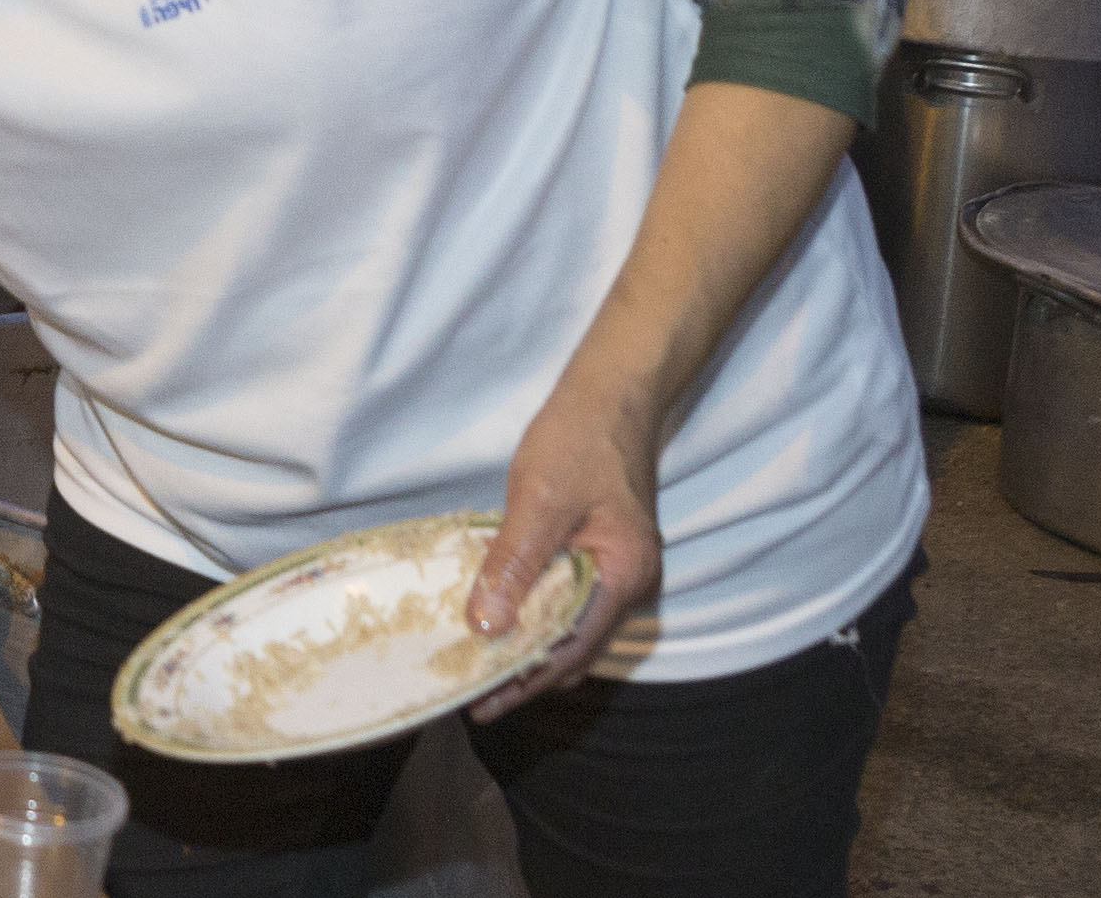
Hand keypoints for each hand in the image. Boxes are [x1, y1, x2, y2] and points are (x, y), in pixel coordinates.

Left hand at [467, 377, 662, 718]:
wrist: (611, 396)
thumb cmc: (578, 440)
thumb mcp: (538, 499)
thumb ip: (514, 564)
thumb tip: (487, 627)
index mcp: (622, 577)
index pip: (569, 651)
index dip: (524, 682)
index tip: (481, 705)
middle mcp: (629, 585)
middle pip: (573, 650)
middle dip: (525, 676)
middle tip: (471, 694)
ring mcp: (619, 572)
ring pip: (570, 629)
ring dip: (529, 650)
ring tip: (478, 667)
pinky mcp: (604, 556)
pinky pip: (568, 602)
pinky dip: (536, 618)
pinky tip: (501, 619)